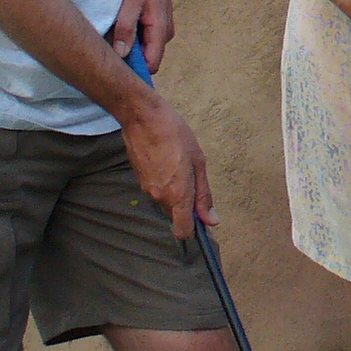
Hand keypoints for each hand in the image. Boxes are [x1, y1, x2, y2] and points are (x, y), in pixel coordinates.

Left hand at [108, 0, 173, 73]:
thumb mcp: (130, 1)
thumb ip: (125, 28)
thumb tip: (121, 55)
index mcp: (161, 30)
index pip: (151, 65)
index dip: (134, 71)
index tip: (112, 69)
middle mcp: (164, 33)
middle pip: (146, 59)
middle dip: (127, 58)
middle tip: (105, 50)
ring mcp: (161, 27)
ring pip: (143, 48)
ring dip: (127, 45)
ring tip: (109, 35)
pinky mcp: (155, 22)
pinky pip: (142, 38)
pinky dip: (129, 35)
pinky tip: (117, 25)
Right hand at [122, 91, 213, 238]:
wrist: (143, 118)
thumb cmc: (175, 135)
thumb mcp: (198, 162)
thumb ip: (204, 194)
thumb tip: (211, 220)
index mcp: (177, 195)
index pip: (183, 232)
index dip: (194, 229)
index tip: (202, 217)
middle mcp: (160, 197)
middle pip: (175, 215)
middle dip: (185, 206)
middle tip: (193, 178)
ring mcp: (146, 189)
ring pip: (166, 201)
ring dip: (175, 191)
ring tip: (178, 164)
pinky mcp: (139, 180)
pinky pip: (156, 190)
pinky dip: (163, 181)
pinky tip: (167, 160)